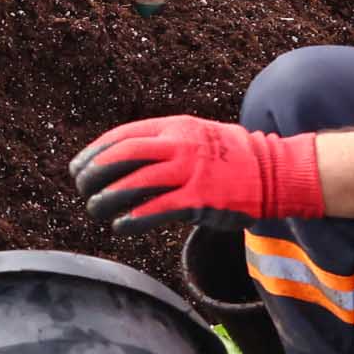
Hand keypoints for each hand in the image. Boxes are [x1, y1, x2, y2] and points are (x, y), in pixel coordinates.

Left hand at [70, 116, 326, 225]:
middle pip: (124, 155)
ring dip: (109, 198)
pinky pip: (158, 209)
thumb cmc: (229, 158)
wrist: (275, 172)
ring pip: (136, 182)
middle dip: (95, 172)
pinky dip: (134, 217)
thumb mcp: (195, 136)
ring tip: (95, 209)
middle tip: (81, 187)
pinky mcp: (201, 199)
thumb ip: (162, 143)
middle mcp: (181, 145)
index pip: (123, 136)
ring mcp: (192, 171)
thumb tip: (119, 158)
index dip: (95, 152)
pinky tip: (121, 225)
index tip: (77, 167)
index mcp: (175, 127)